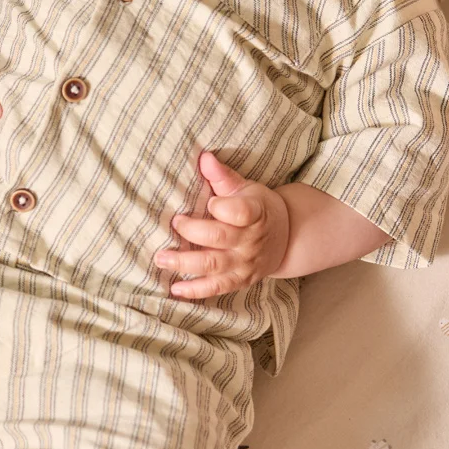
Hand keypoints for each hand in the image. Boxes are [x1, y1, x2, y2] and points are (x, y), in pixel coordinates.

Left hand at [155, 151, 289, 299]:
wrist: (286, 238)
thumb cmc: (258, 207)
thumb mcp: (246, 188)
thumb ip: (223, 176)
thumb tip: (204, 157)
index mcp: (255, 213)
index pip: (239, 212)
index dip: (222, 207)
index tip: (209, 202)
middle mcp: (250, 240)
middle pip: (218, 238)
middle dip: (192, 232)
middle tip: (173, 224)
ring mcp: (245, 263)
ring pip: (213, 266)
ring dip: (184, 263)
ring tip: (161, 258)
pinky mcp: (240, 280)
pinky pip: (216, 288)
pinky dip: (195, 290)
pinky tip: (175, 289)